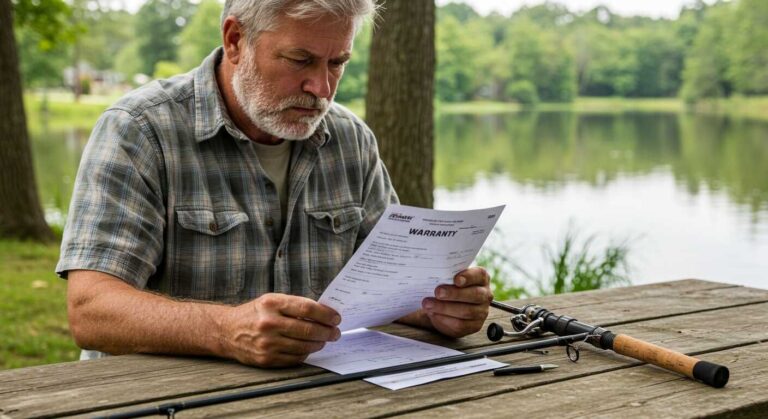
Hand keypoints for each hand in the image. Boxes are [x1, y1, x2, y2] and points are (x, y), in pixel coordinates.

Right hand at [222, 293, 340, 367]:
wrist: (226, 331)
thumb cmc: (254, 314)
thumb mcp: (271, 301)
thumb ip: (294, 305)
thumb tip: (324, 313)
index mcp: (271, 304)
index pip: (307, 308)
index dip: (326, 314)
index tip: (336, 318)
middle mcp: (268, 323)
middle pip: (308, 329)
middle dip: (327, 332)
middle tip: (335, 332)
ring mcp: (267, 343)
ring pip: (304, 346)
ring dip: (319, 344)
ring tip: (324, 340)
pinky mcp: (266, 359)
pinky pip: (295, 358)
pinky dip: (306, 353)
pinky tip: (309, 348)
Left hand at [421, 267, 491, 337]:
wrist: (447, 308)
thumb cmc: (448, 288)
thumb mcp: (448, 279)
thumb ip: (445, 276)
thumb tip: (432, 274)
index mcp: (481, 278)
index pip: (480, 275)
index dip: (468, 277)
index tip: (456, 279)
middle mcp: (485, 295)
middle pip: (474, 295)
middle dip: (454, 294)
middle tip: (438, 292)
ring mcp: (481, 312)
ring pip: (466, 311)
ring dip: (445, 308)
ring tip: (429, 304)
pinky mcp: (474, 326)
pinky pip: (461, 325)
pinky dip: (445, 320)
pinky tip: (434, 314)